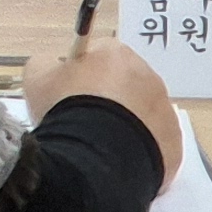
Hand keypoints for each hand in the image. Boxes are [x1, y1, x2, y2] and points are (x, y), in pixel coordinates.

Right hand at [27, 33, 184, 189]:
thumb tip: (55, 67)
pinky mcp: (174, 144)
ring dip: (127, 123)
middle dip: (109, 97)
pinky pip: (155, 142)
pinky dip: (139, 148)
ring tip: (100, 143)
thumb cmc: (66, 109)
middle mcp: (149, 77)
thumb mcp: (37, 77)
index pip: (101, 53)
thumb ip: (47, 65)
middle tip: (85, 118)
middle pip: (127, 83)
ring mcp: (165, 112)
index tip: (70, 90)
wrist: (95, 157)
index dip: (83, 71)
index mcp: (117, 54)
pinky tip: (117, 158)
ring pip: (144, 113)